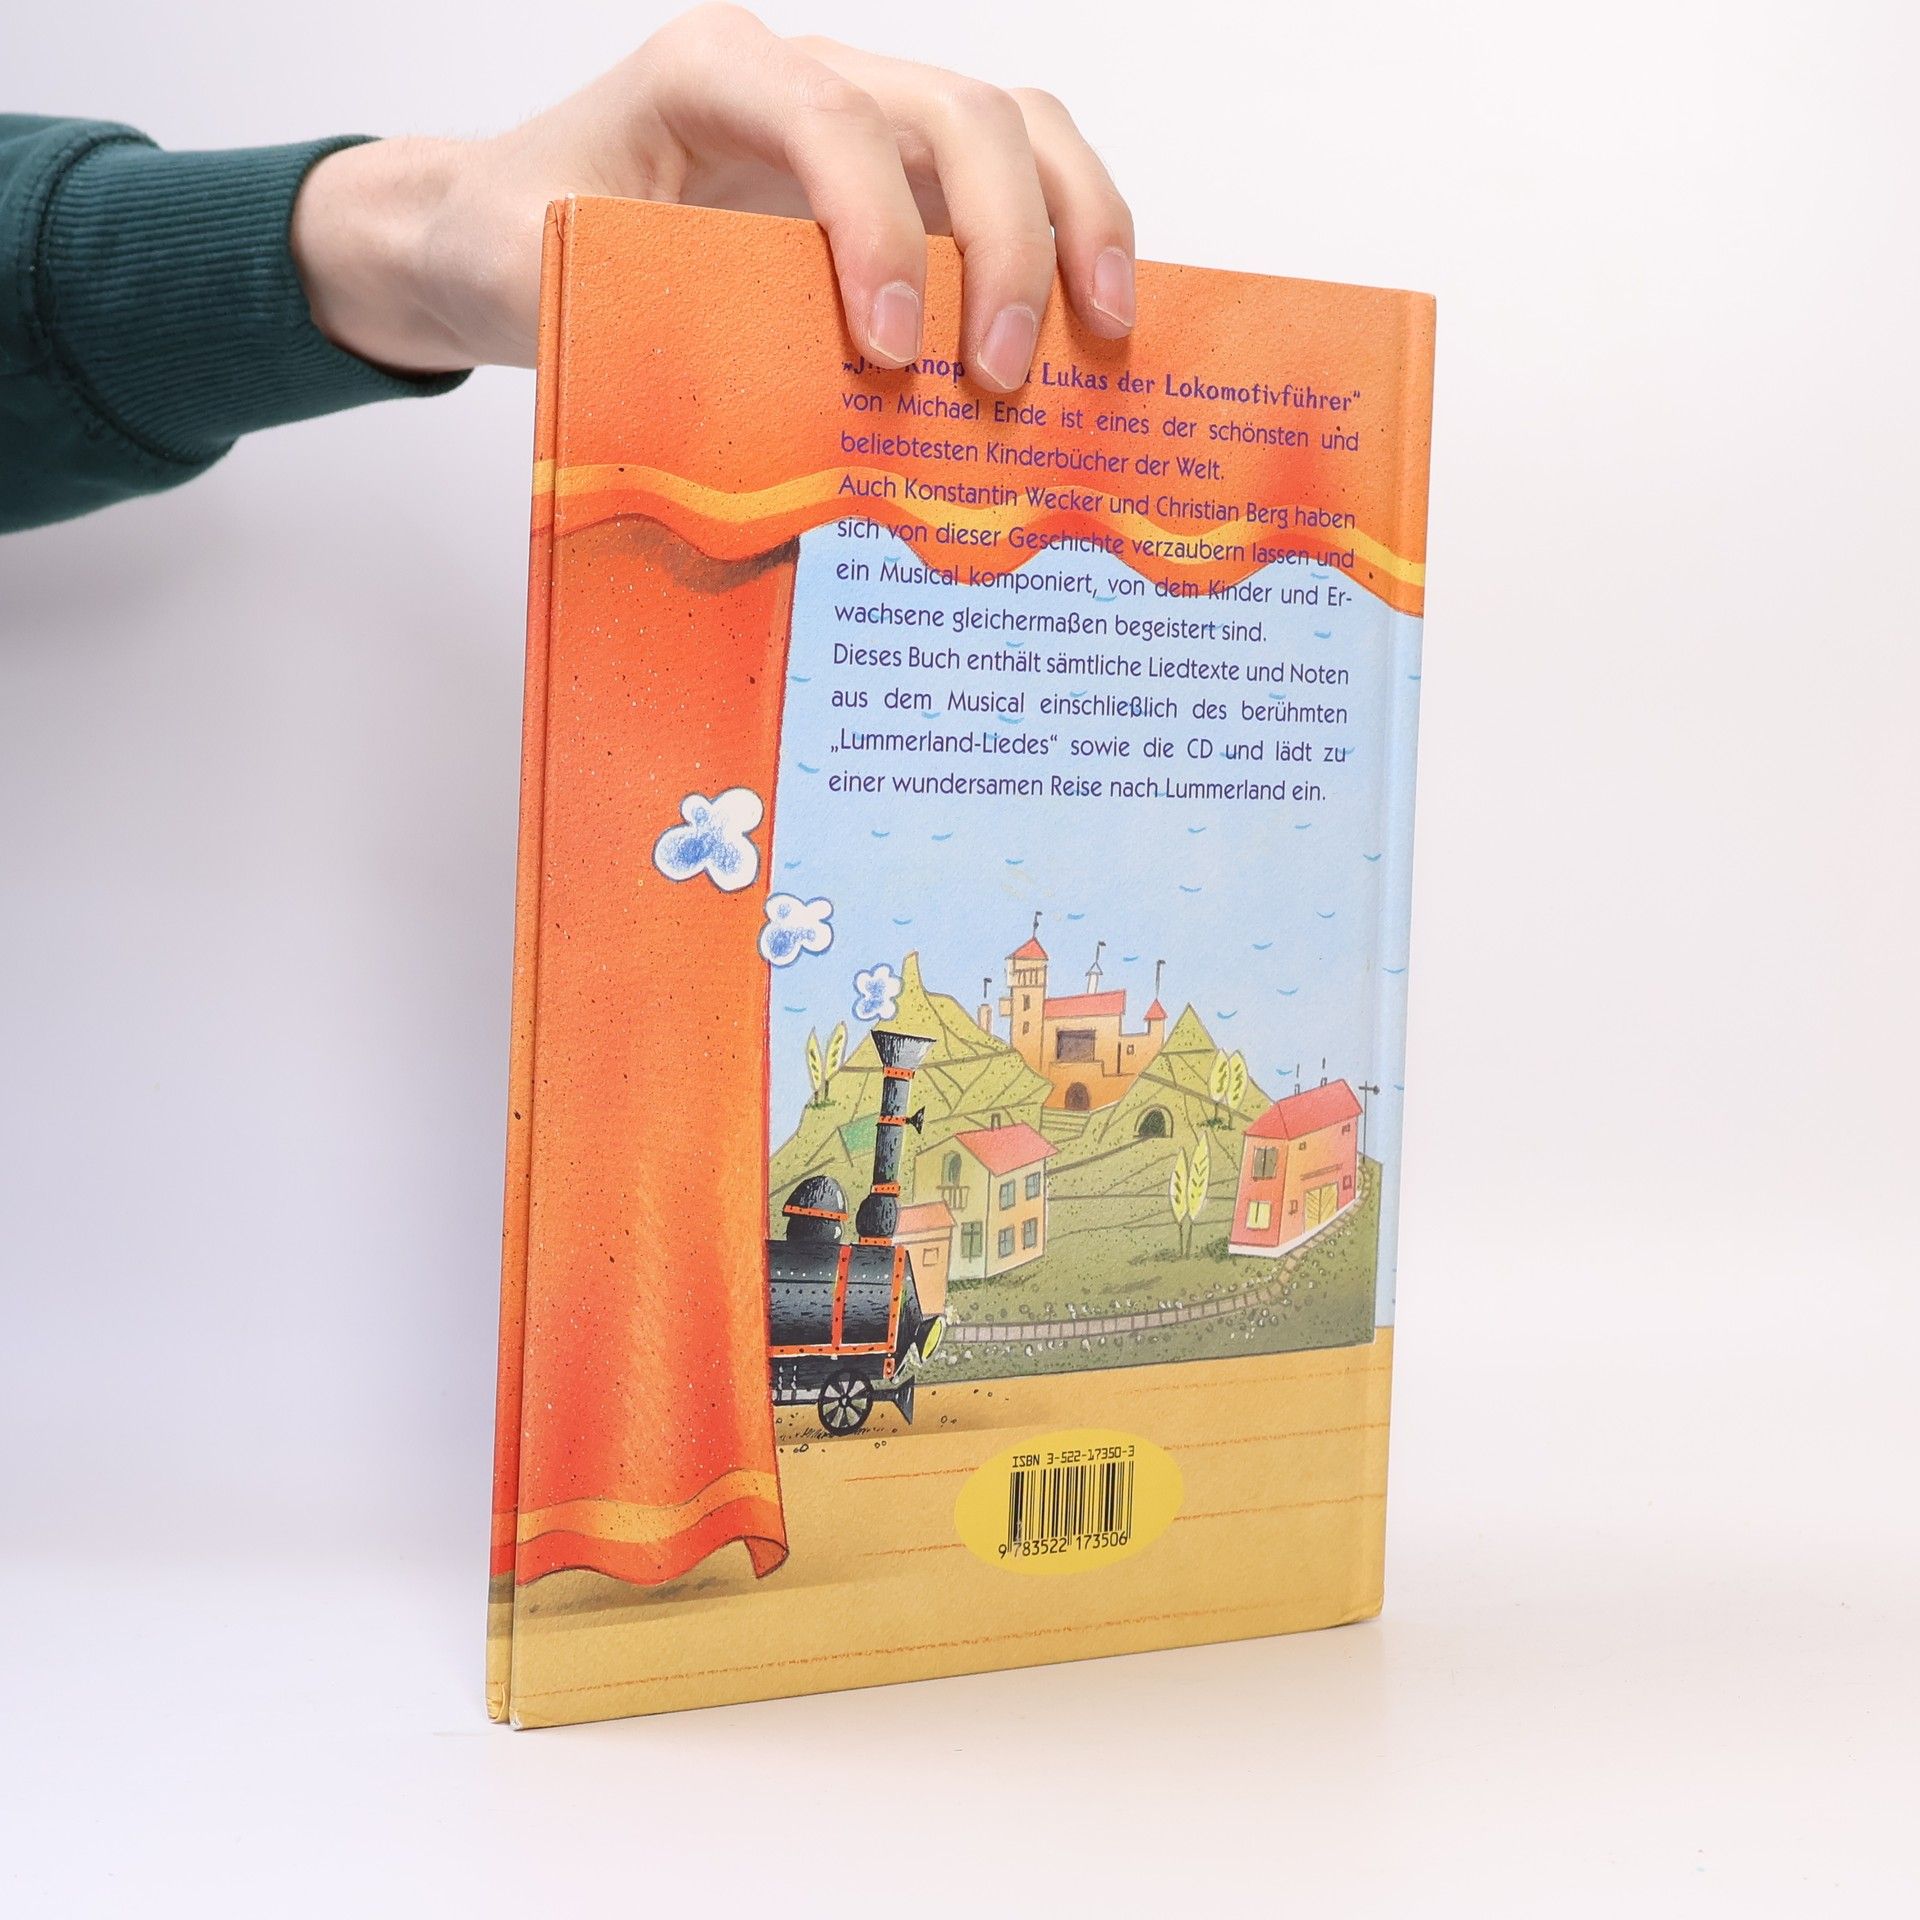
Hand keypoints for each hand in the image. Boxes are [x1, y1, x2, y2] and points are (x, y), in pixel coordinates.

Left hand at [291, 3, 1134, 390]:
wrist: (501, 224)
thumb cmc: (514, 235)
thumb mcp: (524, 265)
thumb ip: (612, 306)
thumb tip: (738, 409)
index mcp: (708, 74)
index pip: (830, 117)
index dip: (880, 225)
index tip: (891, 352)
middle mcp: (805, 78)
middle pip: (958, 110)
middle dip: (1006, 240)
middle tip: (997, 377)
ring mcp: (867, 123)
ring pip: (1016, 130)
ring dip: (1076, 225)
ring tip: (1101, 336)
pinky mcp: (900, 187)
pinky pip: (1015, 185)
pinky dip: (1070, 245)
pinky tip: (1092, 330)